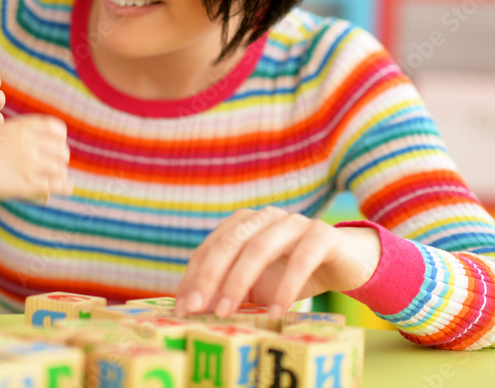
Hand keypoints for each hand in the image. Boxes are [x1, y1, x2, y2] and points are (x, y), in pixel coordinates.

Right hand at [0, 114, 71, 200]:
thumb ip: (17, 136)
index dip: (60, 137)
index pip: (55, 128)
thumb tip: (33, 145)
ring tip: (59, 177)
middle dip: (62, 157)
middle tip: (59, 163)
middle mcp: (30, 143)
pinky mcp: (28, 182)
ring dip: (61, 173)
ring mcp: (30, 163)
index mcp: (23, 127)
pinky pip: (55, 184)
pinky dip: (64, 186)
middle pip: (60, 149)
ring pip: (59, 168)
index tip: (58, 143)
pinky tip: (68, 188)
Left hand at [173, 207, 381, 320]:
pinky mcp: (323, 233)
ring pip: (259, 247)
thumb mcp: (258, 284)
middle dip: (208, 277)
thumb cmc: (295, 274)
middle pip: (228, 243)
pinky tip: (275, 312)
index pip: (210, 247)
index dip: (193, 276)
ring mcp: (294, 221)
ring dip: (239, 281)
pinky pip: (301, 258)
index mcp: (242, 224)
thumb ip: (231, 290)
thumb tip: (194, 310)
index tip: (182, 306)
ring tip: (226, 312)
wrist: (349, 265)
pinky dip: (286, 287)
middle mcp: (264, 217)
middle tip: (197, 309)